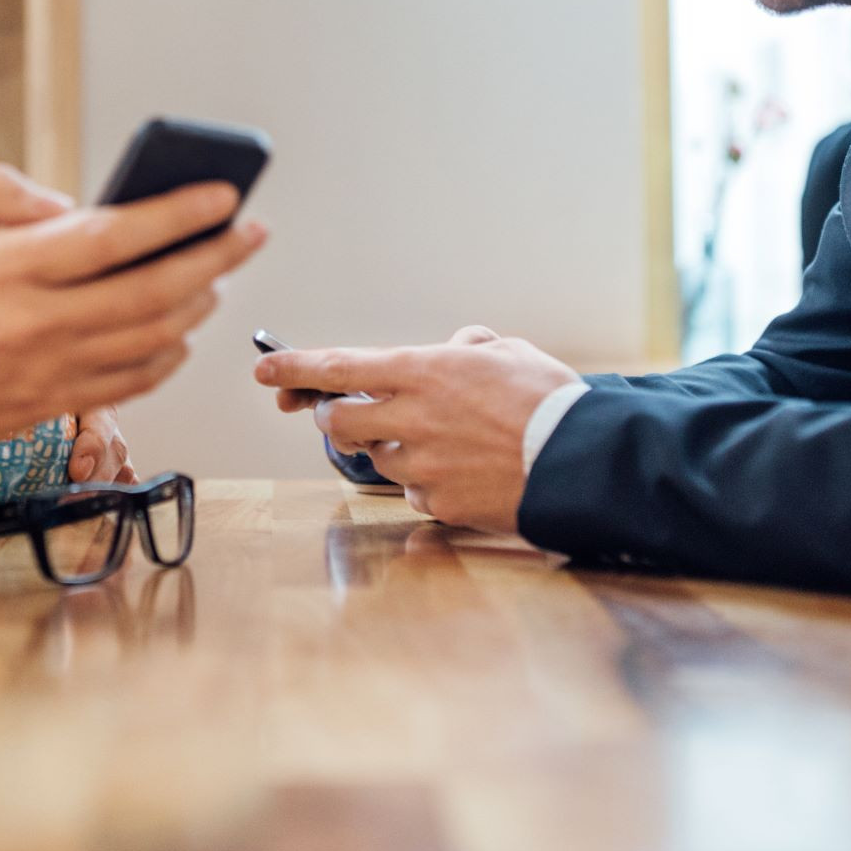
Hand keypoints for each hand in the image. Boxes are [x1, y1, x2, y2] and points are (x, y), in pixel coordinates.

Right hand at [0, 164, 265, 474]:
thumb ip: (1, 189)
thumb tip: (73, 205)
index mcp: (8, 265)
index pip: (113, 236)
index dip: (178, 215)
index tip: (225, 195)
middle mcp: (36, 321)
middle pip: (152, 291)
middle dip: (215, 258)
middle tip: (251, 232)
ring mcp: (51, 370)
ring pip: (153, 339)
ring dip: (200, 305)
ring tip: (221, 275)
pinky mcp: (56, 404)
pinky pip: (135, 382)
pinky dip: (172, 354)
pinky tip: (185, 329)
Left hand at [253, 325, 575, 533]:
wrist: (585, 462)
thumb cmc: (550, 401)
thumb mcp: (508, 352)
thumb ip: (468, 346)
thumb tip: (453, 348)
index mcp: (423, 371)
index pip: (338, 368)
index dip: (294, 369)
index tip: (264, 372)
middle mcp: (412, 418)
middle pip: (338, 422)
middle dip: (335, 417)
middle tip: (354, 413)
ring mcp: (421, 465)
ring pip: (375, 458)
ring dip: (392, 447)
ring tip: (444, 441)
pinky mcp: (436, 504)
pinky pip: (412, 491)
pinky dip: (427, 480)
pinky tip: (465, 472)